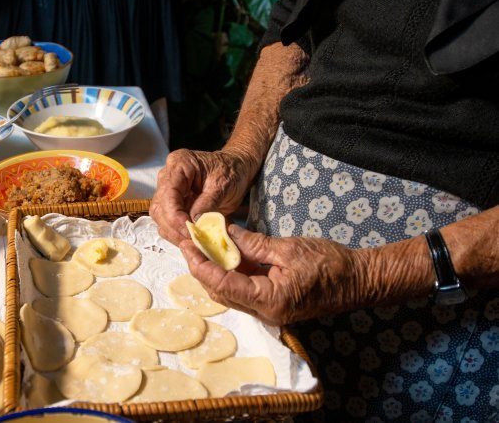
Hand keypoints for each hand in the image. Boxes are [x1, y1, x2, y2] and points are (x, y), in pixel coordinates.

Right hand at [151, 149, 256, 244]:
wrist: (237, 169)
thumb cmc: (231, 171)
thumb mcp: (223, 185)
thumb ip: (207, 203)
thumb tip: (194, 223)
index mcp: (179, 164)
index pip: (168, 194)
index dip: (175, 215)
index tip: (188, 229)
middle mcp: (168, 177)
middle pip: (159, 208)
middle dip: (173, 227)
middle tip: (192, 240)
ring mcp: (169, 191)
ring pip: (160, 218)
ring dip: (174, 233)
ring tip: (193, 241)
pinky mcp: (174, 203)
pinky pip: (168, 222)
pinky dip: (178, 233)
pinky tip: (191, 238)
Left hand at [179, 224, 433, 325]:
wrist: (359, 281)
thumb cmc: (329, 264)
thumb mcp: (288, 248)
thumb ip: (253, 244)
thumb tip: (226, 234)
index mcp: (268, 299)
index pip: (222, 284)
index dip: (200, 265)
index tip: (186, 245)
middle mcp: (265, 312)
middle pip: (221, 292)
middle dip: (202, 268)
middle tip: (190, 244)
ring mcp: (268, 311)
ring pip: (230, 293)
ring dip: (214, 271)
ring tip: (202, 247)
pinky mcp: (273, 304)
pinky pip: (244, 290)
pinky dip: (231, 274)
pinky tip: (225, 254)